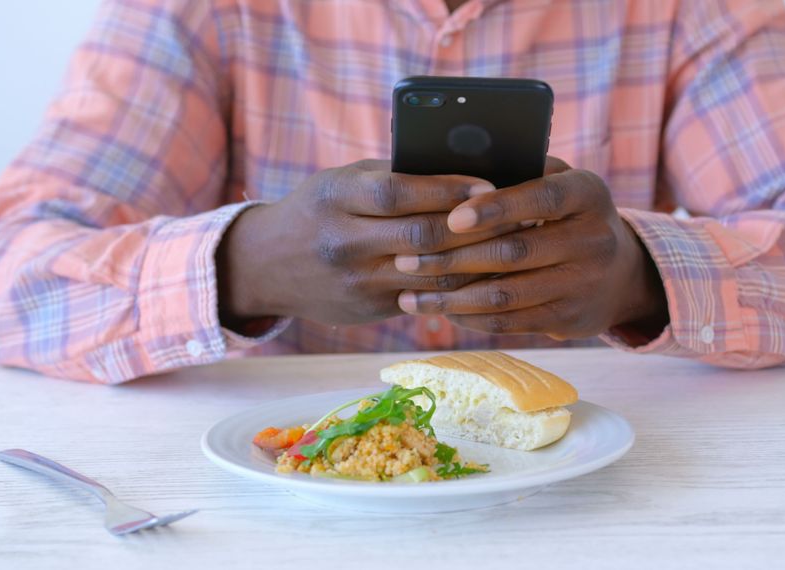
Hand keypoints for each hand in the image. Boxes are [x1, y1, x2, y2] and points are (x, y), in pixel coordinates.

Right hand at [216, 160, 517, 325]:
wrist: (266, 265)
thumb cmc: (320, 208)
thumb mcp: (344, 181)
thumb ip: (394, 175)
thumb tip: (465, 164)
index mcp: (336, 198)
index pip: (397, 194)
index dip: (446, 190)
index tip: (489, 184)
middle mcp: (342, 242)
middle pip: (421, 238)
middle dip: (474, 228)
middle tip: (519, 216)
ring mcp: (355, 282)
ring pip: (430, 275)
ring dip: (477, 262)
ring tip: (514, 245)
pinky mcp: (369, 310)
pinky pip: (426, 299)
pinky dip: (460, 287)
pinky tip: (489, 274)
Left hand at [393, 158, 667, 338]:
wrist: (619, 274)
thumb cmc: (565, 214)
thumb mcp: (556, 181)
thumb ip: (517, 171)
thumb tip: (452, 169)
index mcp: (588, 193)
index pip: (541, 198)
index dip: (496, 208)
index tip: (452, 218)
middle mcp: (594, 240)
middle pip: (514, 251)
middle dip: (452, 258)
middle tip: (405, 259)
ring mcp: (584, 284)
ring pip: (506, 295)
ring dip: (451, 298)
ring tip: (410, 296)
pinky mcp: (570, 320)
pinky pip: (510, 322)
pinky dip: (469, 318)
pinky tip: (441, 310)